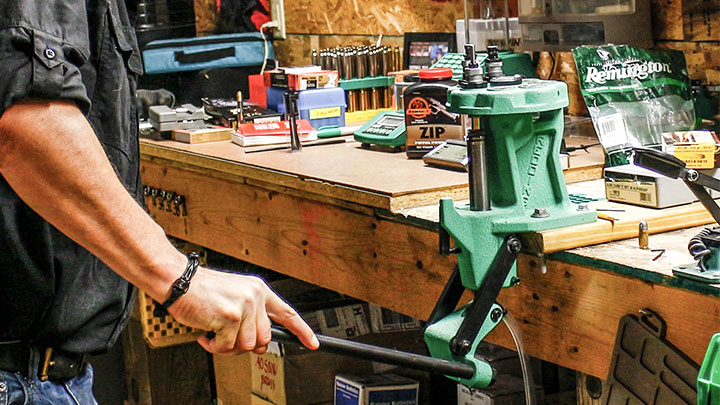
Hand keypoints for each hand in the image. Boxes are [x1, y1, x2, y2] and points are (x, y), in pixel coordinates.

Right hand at [168, 267, 318, 354]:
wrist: (179, 281)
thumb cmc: (202, 290)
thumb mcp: (235, 295)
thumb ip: (251, 315)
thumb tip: (259, 342)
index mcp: (259, 290)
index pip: (287, 313)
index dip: (302, 331)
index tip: (311, 343)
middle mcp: (255, 297)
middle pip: (264, 338)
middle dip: (245, 344)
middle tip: (228, 338)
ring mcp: (244, 306)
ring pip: (247, 345)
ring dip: (228, 346)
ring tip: (215, 333)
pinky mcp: (230, 316)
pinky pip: (228, 346)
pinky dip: (214, 346)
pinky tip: (207, 334)